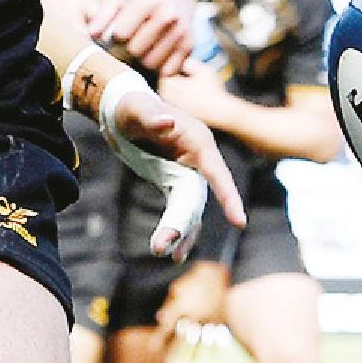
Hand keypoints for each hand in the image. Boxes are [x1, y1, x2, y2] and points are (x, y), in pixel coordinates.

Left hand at [87, 0, 192, 75]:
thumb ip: (102, 14)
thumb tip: (92, 34)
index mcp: (147, 1)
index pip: (121, 34)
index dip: (115, 36)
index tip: (118, 32)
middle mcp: (168, 15)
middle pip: (135, 51)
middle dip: (129, 49)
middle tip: (132, 41)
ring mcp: (182, 32)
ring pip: (151, 63)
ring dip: (143, 59)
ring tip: (144, 46)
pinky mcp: (190, 47)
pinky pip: (167, 71)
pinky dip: (159, 67)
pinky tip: (158, 53)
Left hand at [98, 70, 245, 257]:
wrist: (122, 109)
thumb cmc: (132, 105)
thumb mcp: (138, 109)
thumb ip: (151, 116)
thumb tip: (167, 122)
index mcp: (197, 141)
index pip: (217, 171)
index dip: (228, 196)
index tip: (239, 222)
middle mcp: (199, 159)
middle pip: (198, 198)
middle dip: (184, 224)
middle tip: (163, 248)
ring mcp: (188, 172)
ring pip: (190, 209)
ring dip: (181, 234)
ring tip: (169, 257)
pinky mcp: (175, 182)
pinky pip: (181, 210)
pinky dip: (178, 230)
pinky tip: (174, 253)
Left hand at [156, 259, 229, 350]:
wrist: (217, 272)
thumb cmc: (194, 279)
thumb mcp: (177, 288)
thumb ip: (169, 305)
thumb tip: (160, 318)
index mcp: (181, 306)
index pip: (167, 326)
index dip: (158, 338)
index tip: (152, 348)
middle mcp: (194, 315)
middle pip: (182, 337)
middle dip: (174, 351)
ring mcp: (208, 318)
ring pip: (199, 340)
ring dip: (193, 353)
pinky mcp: (220, 319)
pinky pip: (216, 336)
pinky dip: (213, 347)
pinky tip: (209, 356)